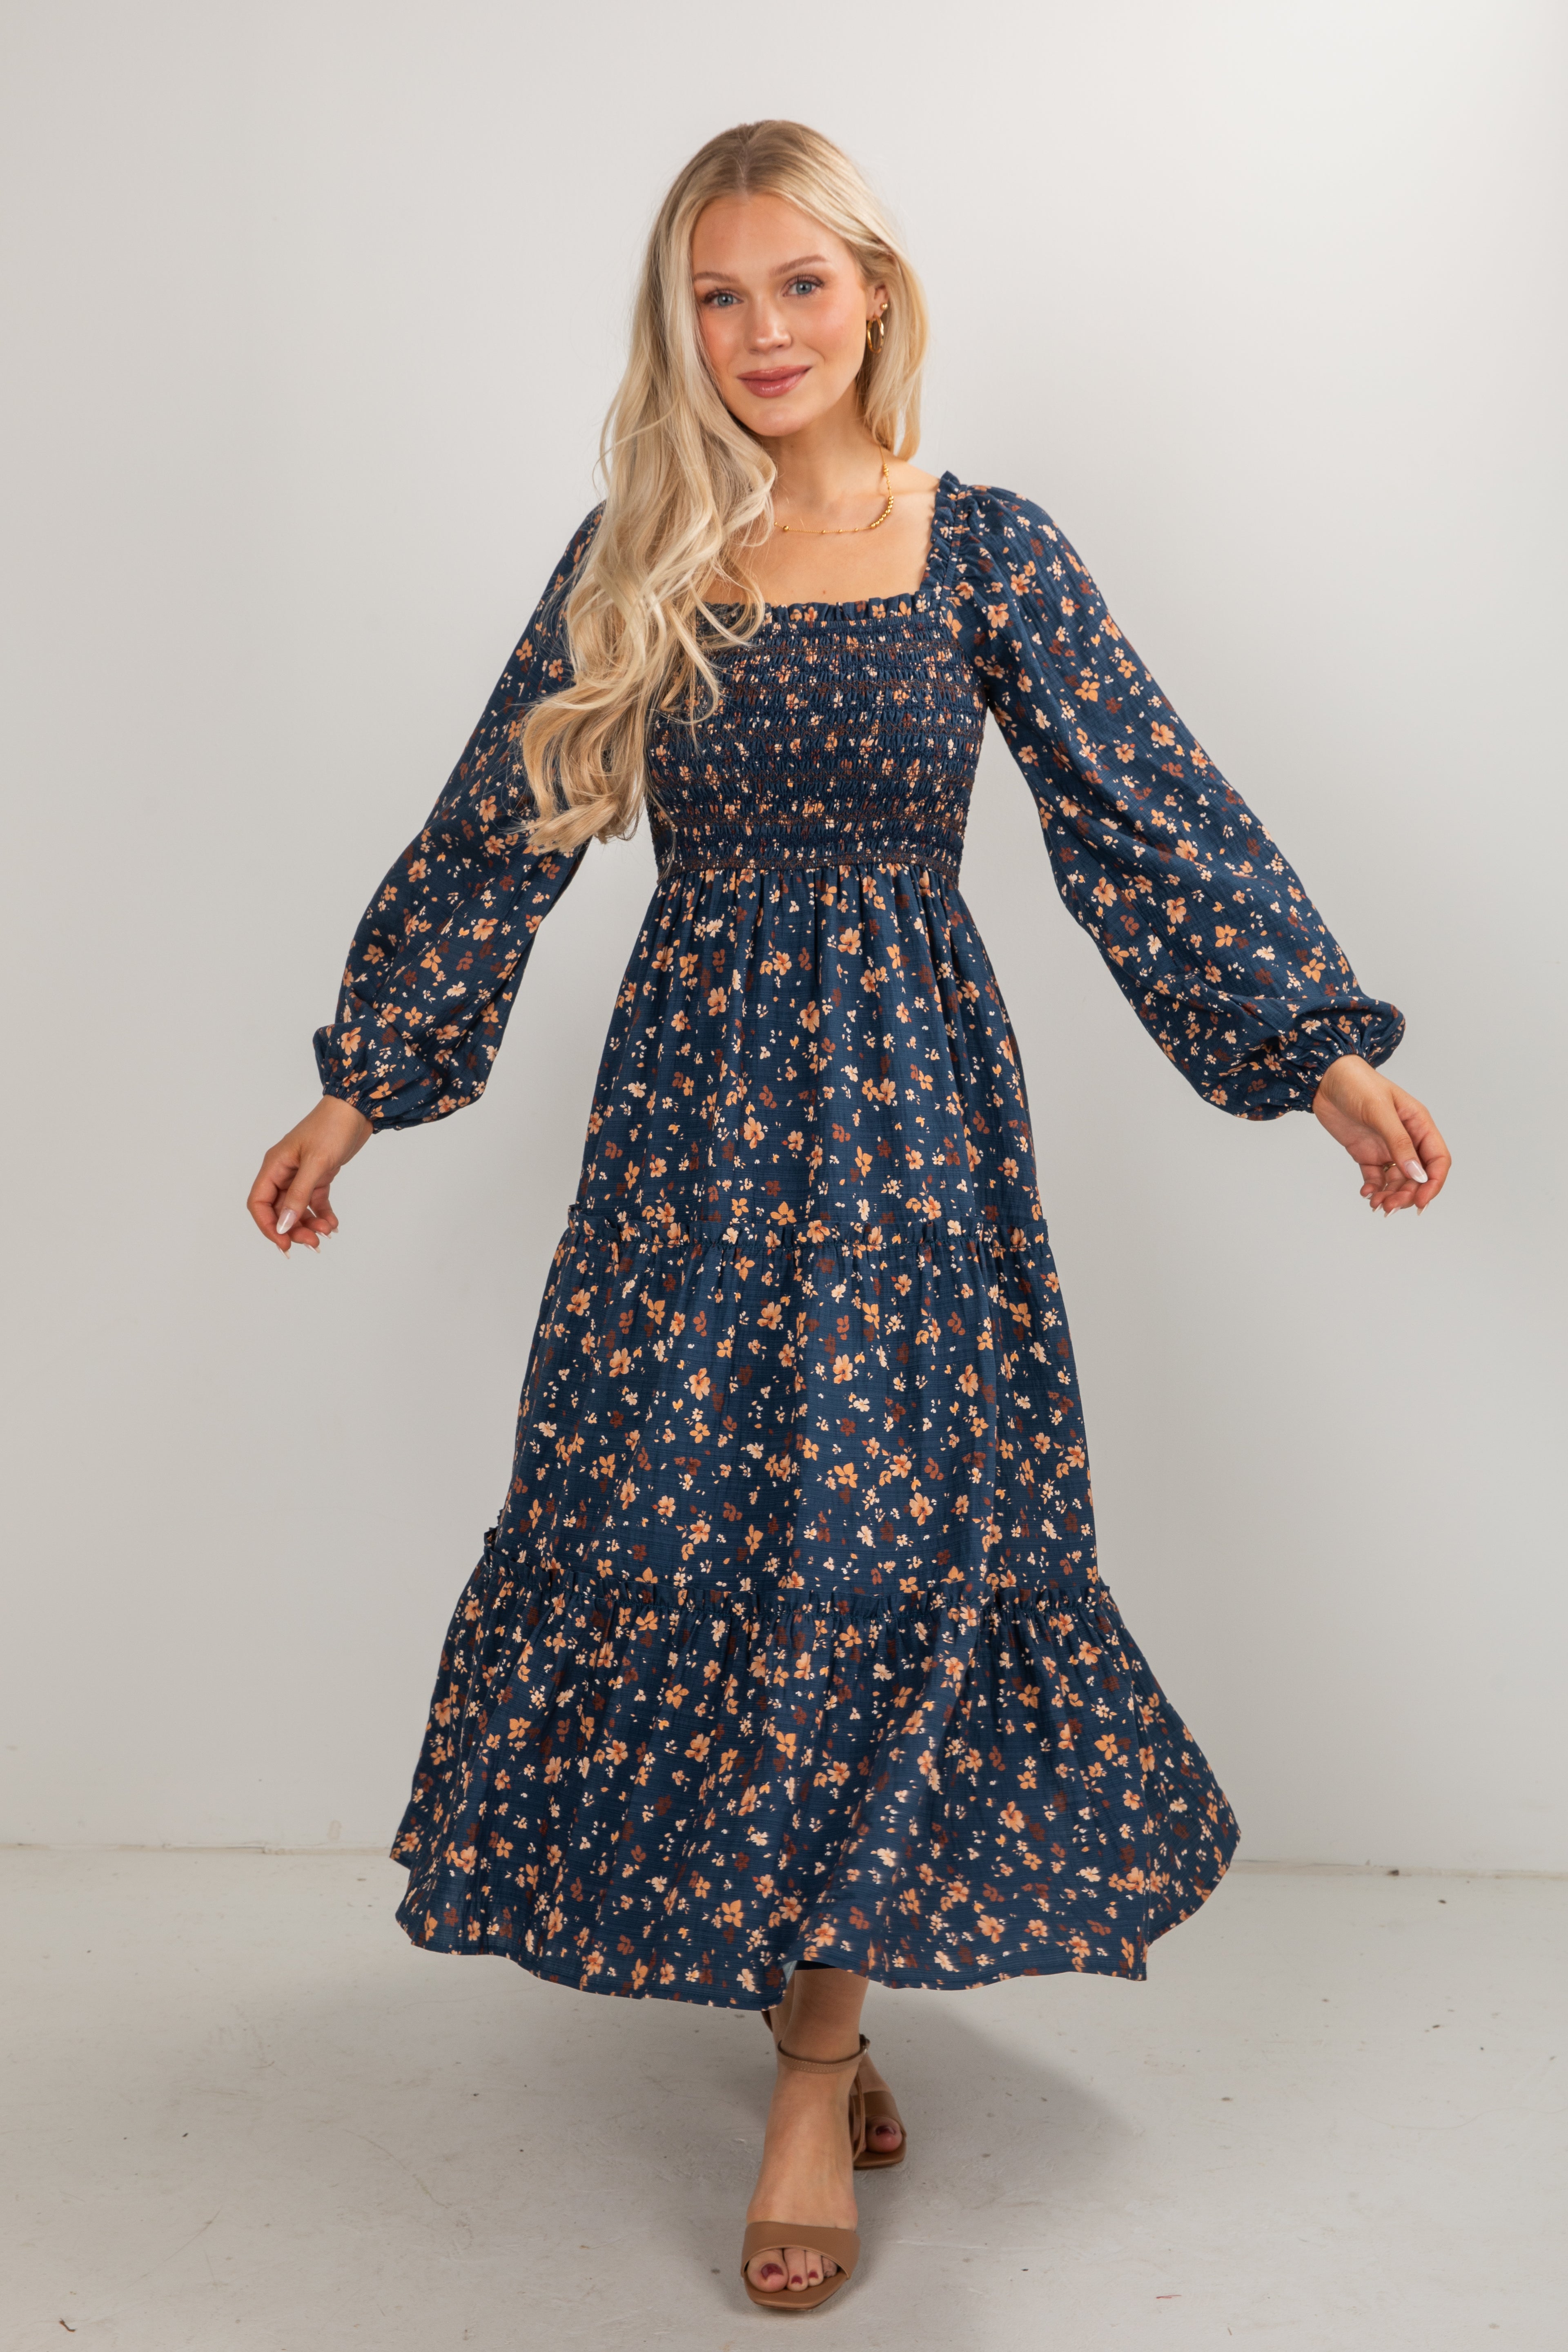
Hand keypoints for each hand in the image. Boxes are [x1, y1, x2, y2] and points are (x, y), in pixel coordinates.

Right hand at [247, 1095, 373, 1252]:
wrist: (356, 1110)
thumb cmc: (331, 1127)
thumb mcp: (315, 1163)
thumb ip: (299, 1195)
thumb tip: (284, 1225)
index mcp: (274, 1166)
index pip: (259, 1203)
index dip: (268, 1226)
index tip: (284, 1243)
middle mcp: (284, 1171)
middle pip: (279, 1210)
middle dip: (293, 1229)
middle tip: (313, 1243)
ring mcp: (301, 1174)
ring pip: (298, 1208)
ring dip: (309, 1224)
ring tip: (327, 1232)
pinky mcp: (319, 1175)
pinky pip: (315, 1201)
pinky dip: (323, 1214)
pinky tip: (333, 1224)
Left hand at [1311, 1056, 1450, 1214]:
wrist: (1325, 1079)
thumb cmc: (1357, 1084)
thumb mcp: (1380, 1111)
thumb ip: (1399, 1142)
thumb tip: (1417, 1174)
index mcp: (1419, 1125)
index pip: (1437, 1160)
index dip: (1433, 1183)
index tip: (1421, 1202)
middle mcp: (1406, 1139)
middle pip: (1417, 1176)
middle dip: (1407, 1194)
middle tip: (1390, 1206)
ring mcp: (1386, 1147)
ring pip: (1397, 1180)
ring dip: (1390, 1195)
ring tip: (1376, 1204)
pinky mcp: (1366, 1153)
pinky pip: (1376, 1177)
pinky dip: (1374, 1189)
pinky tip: (1366, 1194)